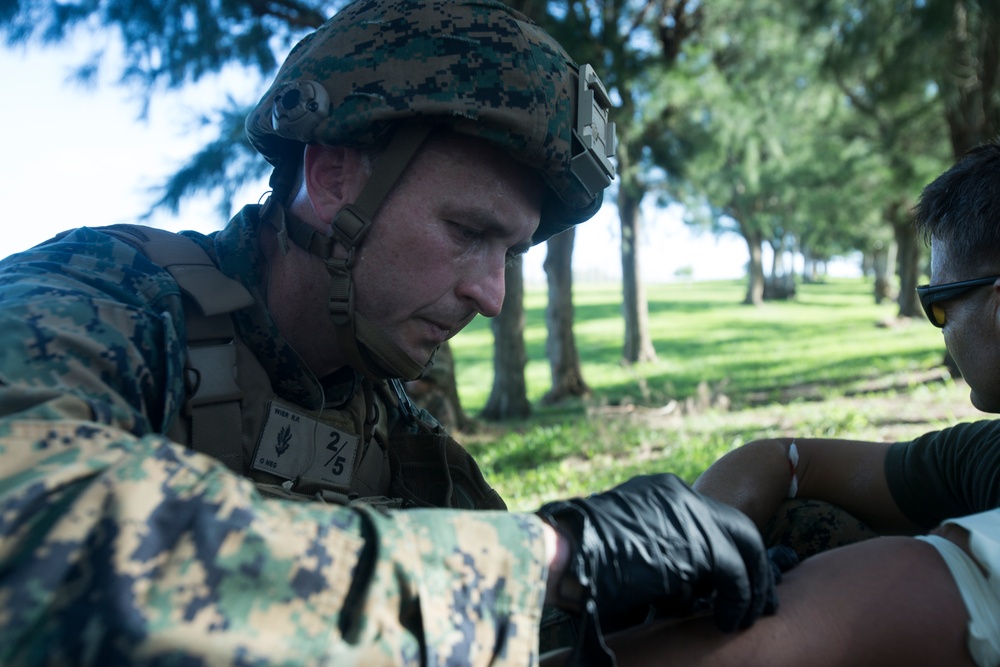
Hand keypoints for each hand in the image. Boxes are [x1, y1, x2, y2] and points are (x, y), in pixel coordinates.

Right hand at [538, 473, 776, 633]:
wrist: (565, 553)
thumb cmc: (578, 557)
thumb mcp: (626, 544)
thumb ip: (658, 552)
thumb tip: (681, 587)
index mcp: (660, 491)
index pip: (710, 519)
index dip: (726, 553)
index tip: (729, 583)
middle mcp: (680, 494)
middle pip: (737, 526)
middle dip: (753, 565)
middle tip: (757, 600)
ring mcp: (691, 514)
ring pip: (745, 547)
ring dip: (750, 586)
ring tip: (743, 618)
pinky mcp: (699, 543)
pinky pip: (736, 573)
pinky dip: (739, 599)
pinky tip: (729, 621)